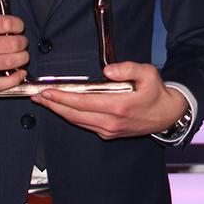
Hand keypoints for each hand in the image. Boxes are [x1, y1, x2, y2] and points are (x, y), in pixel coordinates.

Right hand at [0, 0, 29, 91]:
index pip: (7, 24)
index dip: (18, 25)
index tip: (17, 27)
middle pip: (14, 44)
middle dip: (22, 43)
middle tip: (19, 43)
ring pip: (12, 62)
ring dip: (22, 59)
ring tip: (19, 55)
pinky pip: (3, 83)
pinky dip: (15, 78)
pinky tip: (19, 72)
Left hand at [31, 61, 186, 139]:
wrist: (167, 115)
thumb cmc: (156, 92)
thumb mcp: (148, 73)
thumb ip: (127, 69)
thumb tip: (107, 70)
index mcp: (118, 106)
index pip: (82, 102)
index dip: (62, 97)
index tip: (46, 91)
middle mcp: (110, 121)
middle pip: (73, 114)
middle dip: (53, 105)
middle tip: (36, 96)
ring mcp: (108, 130)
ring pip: (76, 121)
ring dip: (58, 111)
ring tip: (44, 101)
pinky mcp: (108, 133)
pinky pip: (84, 124)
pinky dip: (70, 116)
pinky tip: (62, 108)